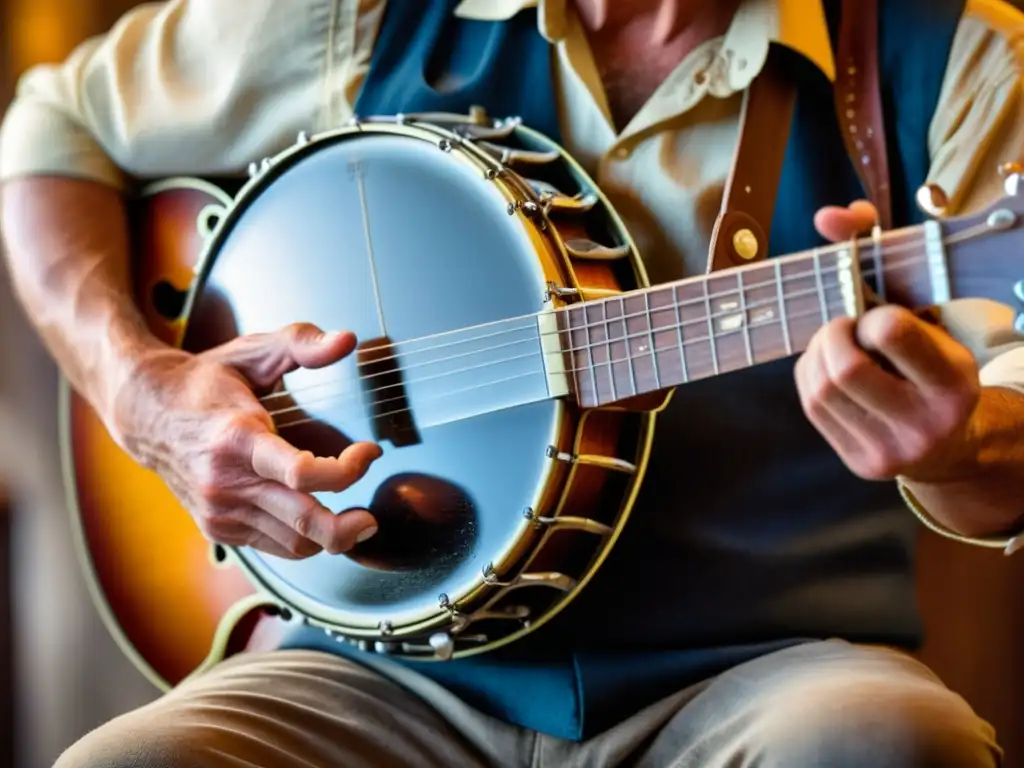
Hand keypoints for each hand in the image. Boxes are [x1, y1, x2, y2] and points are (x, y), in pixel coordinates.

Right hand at [109, 323, 381, 558]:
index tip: (369, 452)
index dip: (347, 469)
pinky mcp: (219, 529)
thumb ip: (302, 342)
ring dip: (331, 537)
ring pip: (294, 543)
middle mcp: (226, 481)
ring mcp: (221, 510)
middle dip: (346, 527)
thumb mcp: (252, 351)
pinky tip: (318, 518)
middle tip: (371, 518)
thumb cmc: (205, 382)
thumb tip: (347, 340)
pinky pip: (275, 548)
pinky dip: (304, 539)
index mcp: (237, 436)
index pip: (300, 472)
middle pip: (302, 520)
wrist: (145, 415)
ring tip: (353, 517)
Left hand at [795, 202, 981, 480]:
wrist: (949, 444)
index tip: (878, 317)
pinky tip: (831, 369)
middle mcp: (925, 424)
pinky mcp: (859, 463)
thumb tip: (830, 215)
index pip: (890, 332)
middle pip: (844, 368)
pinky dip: (811, 375)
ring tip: (839, 346)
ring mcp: (889, 451)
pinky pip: (812, 406)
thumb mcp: (930, 317)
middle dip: (833, 336)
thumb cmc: (932, 365)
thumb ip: (882, 255)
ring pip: (819, 388)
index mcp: (954, 384)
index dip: (871, 315)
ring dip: (818, 354)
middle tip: (846, 328)